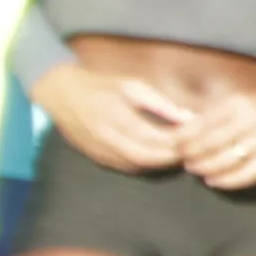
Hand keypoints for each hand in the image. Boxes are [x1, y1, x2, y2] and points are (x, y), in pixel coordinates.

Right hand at [29, 62, 190, 173]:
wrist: (61, 96)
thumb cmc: (102, 87)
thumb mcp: (133, 86)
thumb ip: (160, 104)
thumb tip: (189, 118)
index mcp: (117, 116)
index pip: (153, 138)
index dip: (176, 143)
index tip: (194, 138)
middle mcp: (107, 137)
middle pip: (146, 158)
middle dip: (171, 158)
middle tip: (191, 152)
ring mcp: (101, 151)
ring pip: (137, 167)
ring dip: (160, 165)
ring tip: (180, 156)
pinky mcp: (98, 158)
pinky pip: (127, 168)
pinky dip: (146, 166)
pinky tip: (159, 159)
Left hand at [179, 68, 255, 192]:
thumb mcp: (238, 99)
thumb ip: (213, 112)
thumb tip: (181, 129)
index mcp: (239, 103)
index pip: (202, 124)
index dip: (184, 137)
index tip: (174, 143)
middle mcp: (252, 120)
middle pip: (211, 143)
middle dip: (191, 153)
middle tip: (182, 158)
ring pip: (227, 160)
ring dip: (205, 167)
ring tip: (194, 169)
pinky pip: (247, 174)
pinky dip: (227, 180)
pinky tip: (213, 181)